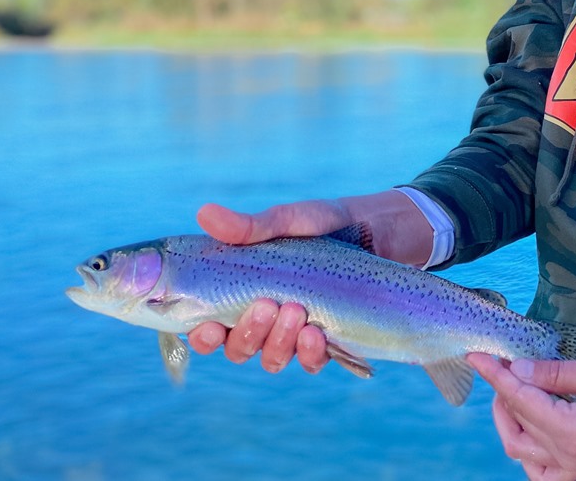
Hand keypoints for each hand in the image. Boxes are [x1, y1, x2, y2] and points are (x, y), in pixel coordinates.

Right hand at [187, 191, 434, 373]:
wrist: (374, 230)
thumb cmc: (321, 223)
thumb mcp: (287, 220)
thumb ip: (250, 226)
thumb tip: (205, 213)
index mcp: (242, 293)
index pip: (209, 327)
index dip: (202, 337)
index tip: (209, 326)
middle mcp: (264, 319)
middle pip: (239, 349)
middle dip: (247, 334)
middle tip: (267, 306)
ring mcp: (295, 332)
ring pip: (272, 359)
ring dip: (278, 343)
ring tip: (295, 312)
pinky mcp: (328, 340)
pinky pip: (312, 362)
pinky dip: (310, 354)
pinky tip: (316, 336)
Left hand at [467, 354, 575, 480]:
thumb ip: (558, 374)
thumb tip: (518, 369)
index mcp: (574, 430)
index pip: (519, 399)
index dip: (495, 374)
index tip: (477, 354)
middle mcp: (570, 456)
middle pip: (515, 425)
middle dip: (501, 392)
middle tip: (503, 363)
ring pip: (522, 452)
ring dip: (508, 421)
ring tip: (514, 389)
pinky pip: (544, 472)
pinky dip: (528, 451)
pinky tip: (532, 426)